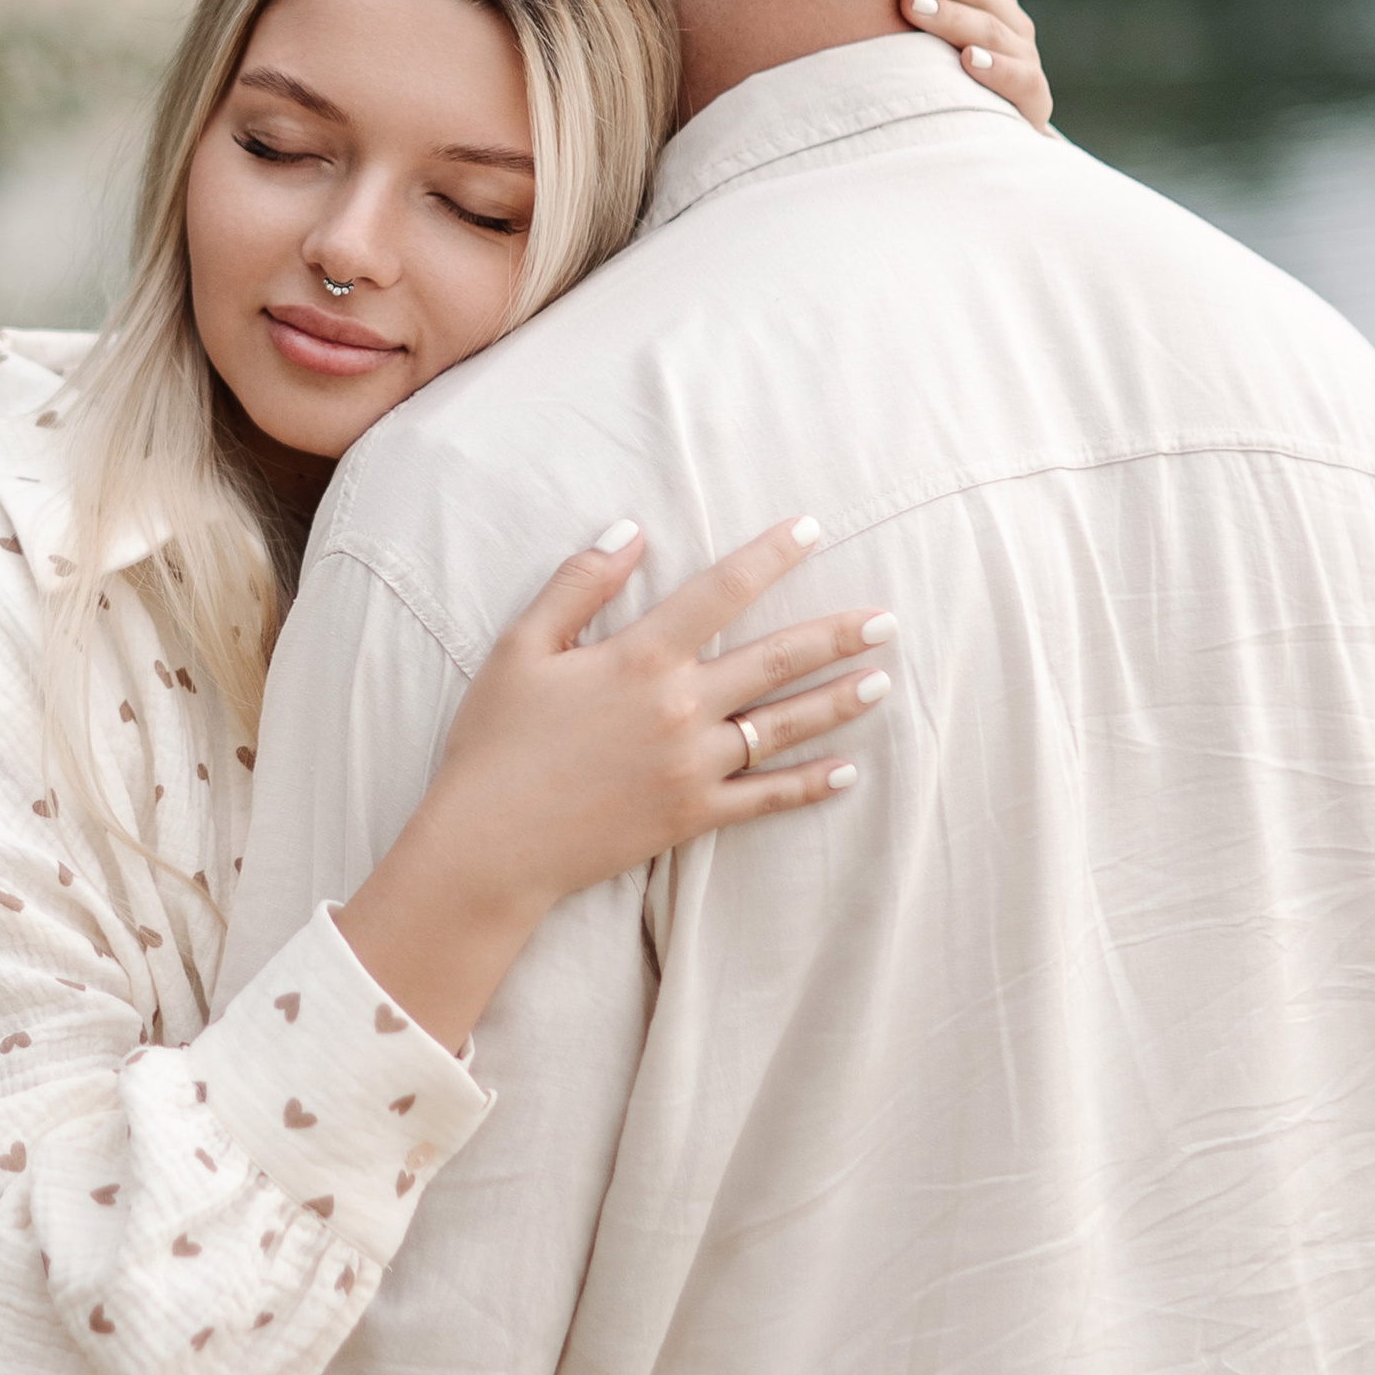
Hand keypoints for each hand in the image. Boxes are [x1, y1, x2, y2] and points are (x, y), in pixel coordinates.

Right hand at [432, 513, 888, 907]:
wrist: (489, 844)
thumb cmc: (496, 742)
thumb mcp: (521, 647)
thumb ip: (579, 584)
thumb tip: (631, 531)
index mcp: (640, 657)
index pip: (722, 591)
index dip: (771, 556)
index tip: (813, 530)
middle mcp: (680, 708)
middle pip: (777, 660)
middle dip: (837, 636)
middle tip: (885, 621)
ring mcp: (692, 766)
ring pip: (783, 727)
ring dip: (837, 702)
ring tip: (880, 682)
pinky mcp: (691, 815)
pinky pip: (765, 799)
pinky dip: (809, 786)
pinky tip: (846, 770)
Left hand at [894, 0, 1050, 130]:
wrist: (997, 124)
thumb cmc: (969, 47)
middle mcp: (1009, 16)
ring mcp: (1021, 56)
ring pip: (987, 30)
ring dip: (950, 17)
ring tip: (912, 7)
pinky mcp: (1029, 99)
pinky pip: (1015, 81)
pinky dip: (992, 70)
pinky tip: (966, 62)